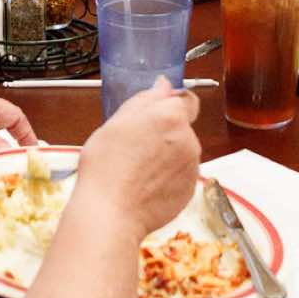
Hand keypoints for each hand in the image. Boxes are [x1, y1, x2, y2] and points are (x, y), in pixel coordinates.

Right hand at [70, 78, 202, 237]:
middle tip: (136, 147)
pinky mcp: (190, 189)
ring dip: (166, 156)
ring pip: (181, 152)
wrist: (110, 212)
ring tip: (138, 170)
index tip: (154, 118)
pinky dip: (168, 178)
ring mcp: (191, 165)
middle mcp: (188, 138)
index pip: (185, 100)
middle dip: (164, 134)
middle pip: (182, 128)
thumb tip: (163, 85)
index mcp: (170, 116)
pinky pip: (181, 175)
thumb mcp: (116, 122)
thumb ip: (145, 100)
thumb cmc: (106, 165)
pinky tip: (146, 186)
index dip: (169, 107)